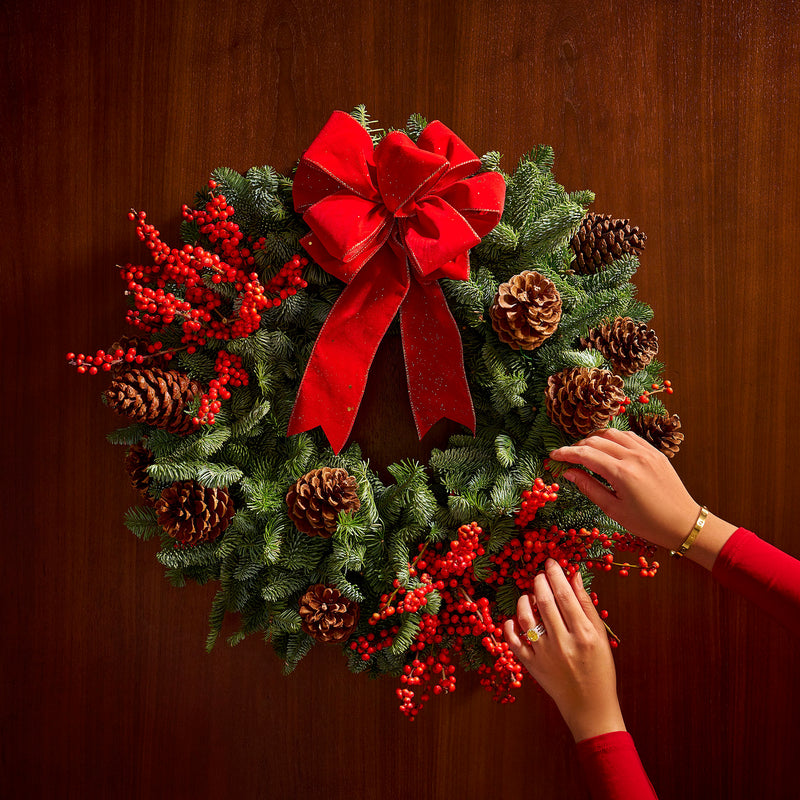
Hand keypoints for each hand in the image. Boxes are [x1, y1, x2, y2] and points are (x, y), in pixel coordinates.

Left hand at [503, 558, 624, 741]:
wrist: (590, 706)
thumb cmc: (599, 667)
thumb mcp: (600, 636)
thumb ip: (586, 605)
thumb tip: (574, 576)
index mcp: (584, 633)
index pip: (564, 595)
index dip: (555, 574)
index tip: (551, 562)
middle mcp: (563, 642)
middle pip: (544, 601)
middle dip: (539, 581)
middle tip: (539, 574)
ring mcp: (545, 655)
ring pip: (526, 618)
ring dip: (524, 601)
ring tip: (530, 596)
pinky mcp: (532, 666)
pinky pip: (514, 642)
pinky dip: (509, 627)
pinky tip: (514, 619)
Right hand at [549, 429, 736, 568]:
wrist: (683, 522)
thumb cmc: (647, 523)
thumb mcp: (614, 509)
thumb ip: (589, 487)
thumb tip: (569, 473)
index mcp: (622, 473)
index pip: (586, 454)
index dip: (566, 454)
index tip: (553, 457)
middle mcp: (634, 457)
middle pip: (596, 441)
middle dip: (577, 447)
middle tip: (567, 459)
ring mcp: (646, 451)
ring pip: (612, 433)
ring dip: (594, 439)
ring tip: (585, 452)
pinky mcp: (655, 451)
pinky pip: (629, 436)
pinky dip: (613, 438)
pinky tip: (607, 448)